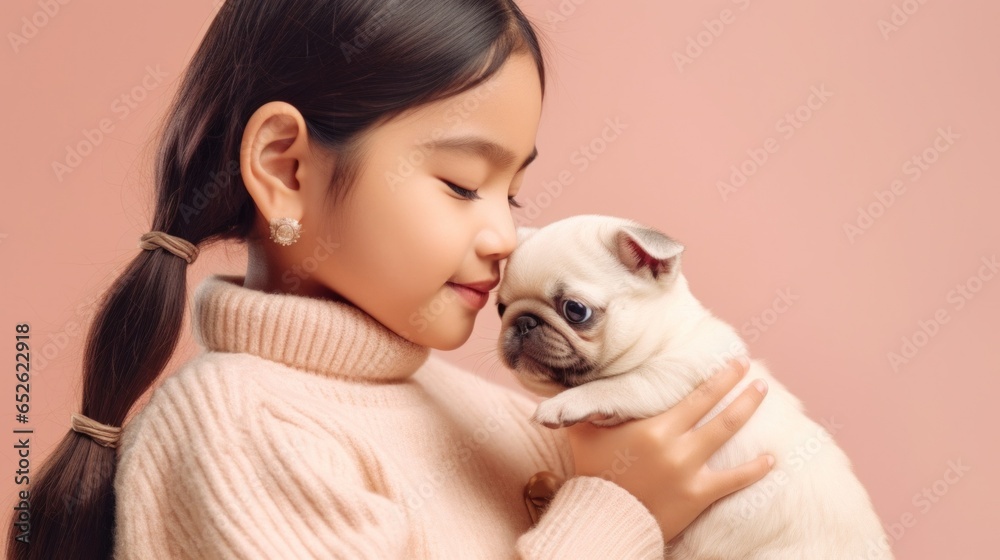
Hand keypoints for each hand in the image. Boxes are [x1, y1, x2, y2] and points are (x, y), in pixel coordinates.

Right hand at [563, 357, 772, 542]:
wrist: (600, 518)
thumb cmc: (591, 473)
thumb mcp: (584, 434)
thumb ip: (586, 407)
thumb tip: (577, 381)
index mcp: (654, 428)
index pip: (697, 395)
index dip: (719, 377)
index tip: (734, 362)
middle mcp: (676, 446)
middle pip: (718, 409)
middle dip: (739, 387)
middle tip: (752, 370)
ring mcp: (689, 471)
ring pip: (727, 434)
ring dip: (747, 411)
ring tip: (761, 395)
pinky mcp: (697, 496)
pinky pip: (733, 480)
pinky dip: (755, 469)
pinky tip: (771, 458)